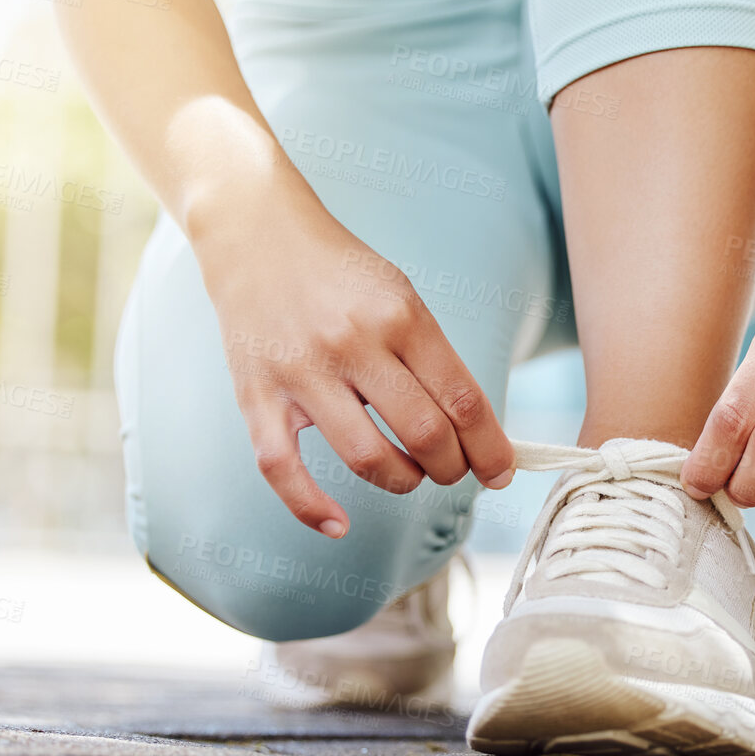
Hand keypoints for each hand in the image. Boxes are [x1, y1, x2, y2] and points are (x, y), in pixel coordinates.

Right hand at [194, 174, 513, 537]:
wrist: (253, 231)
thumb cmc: (339, 275)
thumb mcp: (401, 297)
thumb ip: (435, 361)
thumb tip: (477, 434)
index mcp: (399, 316)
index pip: (463, 401)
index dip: (491, 449)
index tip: (500, 472)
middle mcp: (352, 343)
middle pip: (426, 435)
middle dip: (452, 469)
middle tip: (451, 469)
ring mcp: (301, 371)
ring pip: (368, 459)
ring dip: (403, 482)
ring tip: (408, 473)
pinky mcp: (256, 395)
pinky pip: (282, 469)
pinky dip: (312, 508)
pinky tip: (339, 524)